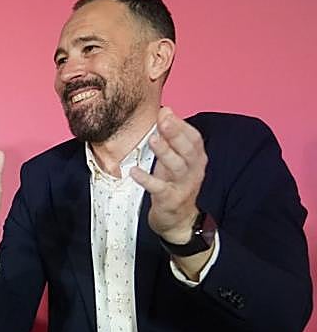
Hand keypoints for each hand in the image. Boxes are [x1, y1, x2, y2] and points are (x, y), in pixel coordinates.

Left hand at [130, 107, 206, 242]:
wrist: (178, 220)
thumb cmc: (173, 185)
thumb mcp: (174, 161)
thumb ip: (171, 140)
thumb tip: (165, 112)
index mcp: (196, 159)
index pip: (193, 138)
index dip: (181, 124)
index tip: (166, 111)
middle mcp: (193, 171)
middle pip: (189, 150)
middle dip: (176, 133)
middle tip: (163, 120)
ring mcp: (183, 186)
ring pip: (177, 167)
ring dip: (165, 152)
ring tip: (153, 139)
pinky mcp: (170, 200)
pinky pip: (158, 189)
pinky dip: (146, 180)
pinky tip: (134, 171)